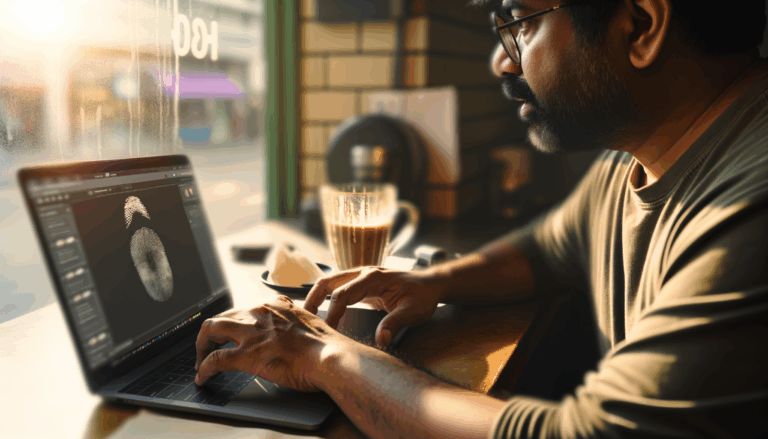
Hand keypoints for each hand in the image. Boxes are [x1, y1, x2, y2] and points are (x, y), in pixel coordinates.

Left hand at [194, 295, 344, 391]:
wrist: (329, 356)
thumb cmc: (325, 345)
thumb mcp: (308, 322)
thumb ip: (293, 321)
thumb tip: (290, 331)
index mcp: (274, 305)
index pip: (244, 309)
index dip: (235, 323)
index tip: (233, 334)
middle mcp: (258, 313)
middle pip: (223, 316)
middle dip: (213, 333)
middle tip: (211, 347)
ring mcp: (250, 333)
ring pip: (210, 329)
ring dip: (201, 345)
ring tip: (201, 360)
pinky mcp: (245, 354)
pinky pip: (214, 360)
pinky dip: (204, 369)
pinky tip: (203, 377)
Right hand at [304, 267, 444, 347]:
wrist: (430, 285)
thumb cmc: (422, 296)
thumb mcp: (413, 312)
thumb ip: (395, 324)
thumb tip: (381, 340)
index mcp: (372, 278)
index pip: (342, 294)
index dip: (332, 313)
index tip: (328, 331)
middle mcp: (362, 273)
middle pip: (327, 282)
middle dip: (312, 300)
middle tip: (303, 321)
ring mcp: (359, 276)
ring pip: (328, 282)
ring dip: (315, 298)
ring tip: (307, 318)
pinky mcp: (359, 283)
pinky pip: (336, 288)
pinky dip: (324, 298)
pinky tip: (320, 314)